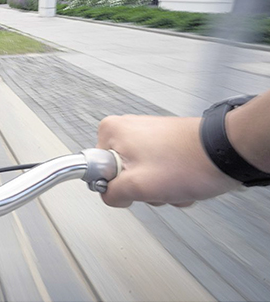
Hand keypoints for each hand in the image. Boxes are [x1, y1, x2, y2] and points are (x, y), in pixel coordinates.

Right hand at [96, 115, 240, 207]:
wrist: (227, 153)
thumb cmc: (188, 162)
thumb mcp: (138, 186)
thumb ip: (111, 193)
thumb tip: (107, 195)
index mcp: (112, 131)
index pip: (95, 169)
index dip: (114, 185)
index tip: (132, 186)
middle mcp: (127, 128)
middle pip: (119, 173)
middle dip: (140, 188)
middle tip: (156, 185)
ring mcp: (147, 135)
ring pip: (140, 175)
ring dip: (157, 188)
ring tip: (174, 183)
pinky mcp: (164, 143)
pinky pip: (156, 170)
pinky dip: (168, 180)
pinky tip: (182, 179)